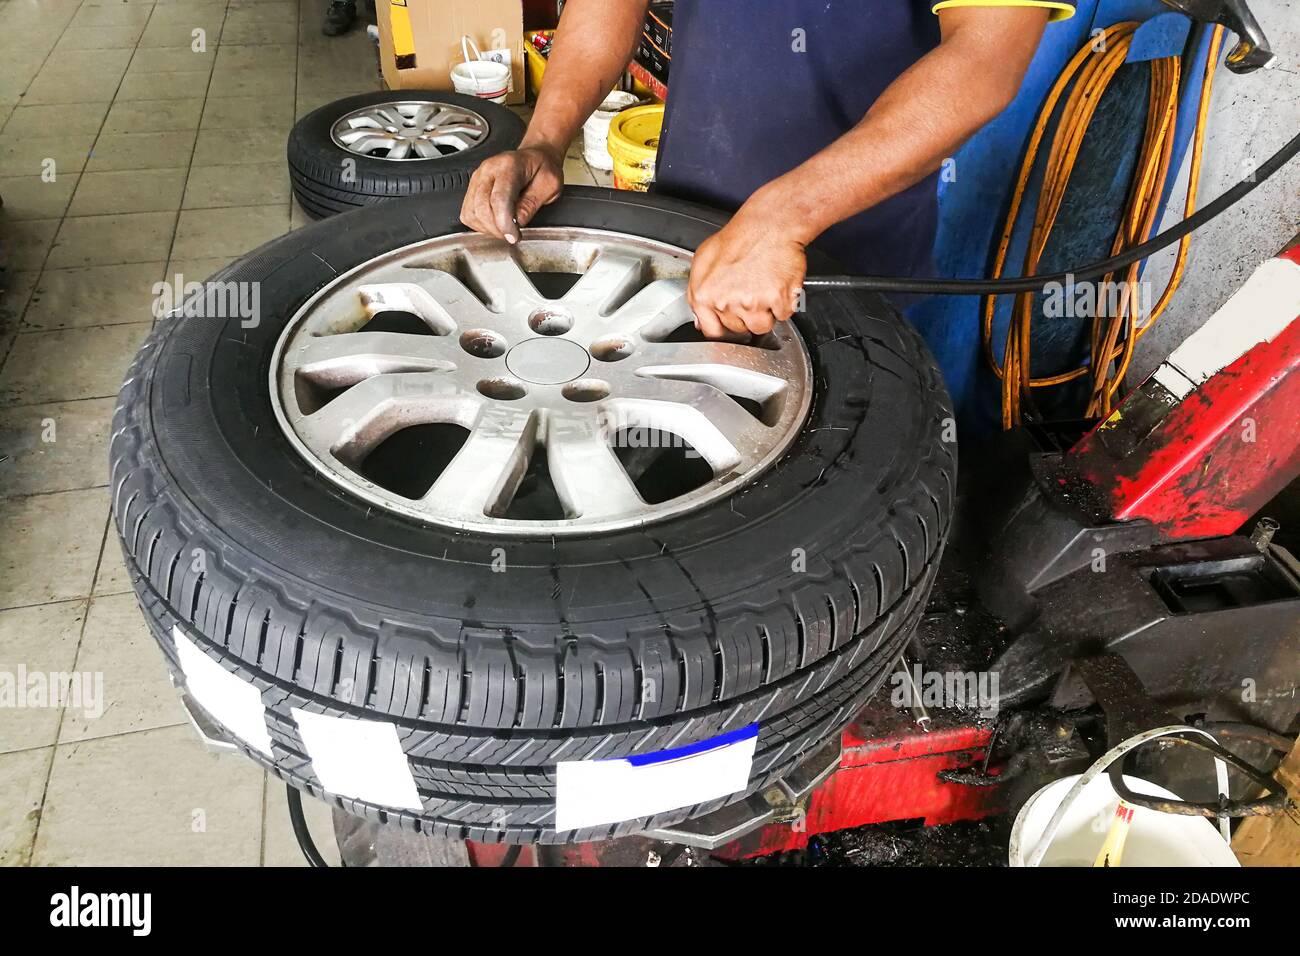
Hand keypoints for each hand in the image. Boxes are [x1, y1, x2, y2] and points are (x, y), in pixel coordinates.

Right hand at [459, 145, 563, 243]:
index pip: (499, 199)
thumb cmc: (542, 169)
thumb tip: (516, 222)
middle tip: (512, 235)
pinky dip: (479, 224)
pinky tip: (494, 223)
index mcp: (509, 166)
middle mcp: (488, 170)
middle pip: (482, 208)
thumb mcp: (549, 185)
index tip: (514, 237)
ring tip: (505, 228)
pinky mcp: (472, 188)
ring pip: (472, 213)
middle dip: (497, 229)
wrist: (534, 158)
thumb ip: (531, 204)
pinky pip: (468, 213)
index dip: (505, 224)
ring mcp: (477, 178)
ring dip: (488, 228)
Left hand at [687, 200, 806, 337]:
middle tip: (750, 289)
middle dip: (745, 315)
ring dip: (766, 313)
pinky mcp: (777, 300)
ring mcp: (753, 303)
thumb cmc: (739, 237)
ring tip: (764, 287)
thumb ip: (697, 291)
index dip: (724, 327)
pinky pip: (783, 315)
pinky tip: (777, 284)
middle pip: (739, 329)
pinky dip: (785, 303)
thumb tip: (700, 319)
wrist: (769, 224)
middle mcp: (727, 302)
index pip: (712, 331)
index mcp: (704, 295)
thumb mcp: (703, 260)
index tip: (731, 322)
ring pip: (761, 327)